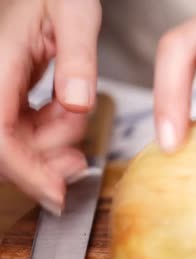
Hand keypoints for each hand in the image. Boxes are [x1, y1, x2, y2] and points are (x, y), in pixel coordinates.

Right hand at [0, 0, 100, 213]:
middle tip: (80, 161)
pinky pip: (19, 129)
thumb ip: (77, 58)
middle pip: (5, 148)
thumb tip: (78, 103)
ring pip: (13, 142)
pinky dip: (48, 133)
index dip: (26, 172)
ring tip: (75, 117)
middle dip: (44, 161)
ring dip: (50, 144)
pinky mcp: (3, 95)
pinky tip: (67, 116)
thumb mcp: (75, 14)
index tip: (57, 196)